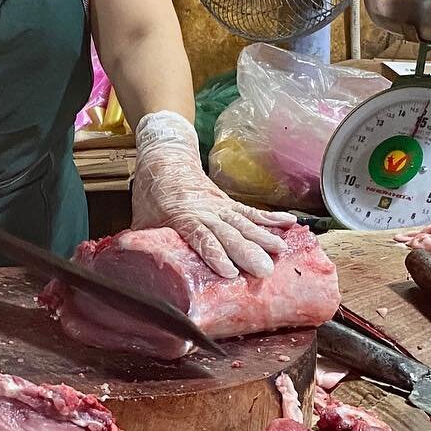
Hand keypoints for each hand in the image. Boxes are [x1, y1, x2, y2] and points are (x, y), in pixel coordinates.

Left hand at [132, 111, 293, 279]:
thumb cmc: (152, 194)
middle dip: (247, 252)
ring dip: (263, 237)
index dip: (215, 253)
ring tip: (281, 251)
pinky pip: (252, 211)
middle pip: (228, 233)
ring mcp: (220, 206)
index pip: (200, 237)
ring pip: (244, 222)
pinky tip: (290, 224)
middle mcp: (205, 211)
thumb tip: (140, 273)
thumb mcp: (141, 221)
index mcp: (181, 216)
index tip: (229, 271)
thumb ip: (144, 245)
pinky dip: (271, 218)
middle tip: (264, 271)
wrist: (165, 157)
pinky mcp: (229, 203)